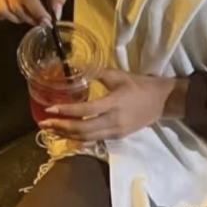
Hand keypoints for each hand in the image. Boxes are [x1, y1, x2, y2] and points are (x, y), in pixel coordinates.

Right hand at [0, 0, 65, 24]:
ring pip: (0, 8)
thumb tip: (55, 15)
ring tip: (27, 17)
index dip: (37, 10)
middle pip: (13, 3)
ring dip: (16, 19)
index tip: (47, 20)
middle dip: (29, 18)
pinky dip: (0, 15)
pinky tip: (12, 12)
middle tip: (40, 21)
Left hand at [38, 68, 187, 140]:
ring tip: (51, 129)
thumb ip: (96, 72)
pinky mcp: (118, 136)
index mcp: (114, 103)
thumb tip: (74, 66)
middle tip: (44, 123)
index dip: (66, 111)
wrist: (162, 102)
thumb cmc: (139, 85)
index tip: (50, 108)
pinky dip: (79, 138)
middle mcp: (114, 121)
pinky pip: (94, 139)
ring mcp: (116, 131)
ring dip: (67, 134)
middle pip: (83, 130)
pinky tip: (67, 133)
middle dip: (61, 127)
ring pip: (87, 138)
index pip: (86, 111)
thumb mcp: (118, 75)